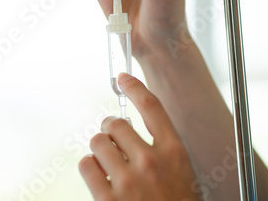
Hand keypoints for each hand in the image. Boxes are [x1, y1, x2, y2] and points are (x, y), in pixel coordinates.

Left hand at [79, 73, 199, 200]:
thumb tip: (128, 132)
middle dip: (111, 128)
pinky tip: (99, 177)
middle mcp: (151, 162)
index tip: (123, 78)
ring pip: (97, 141)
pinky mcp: (109, 199)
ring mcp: (128, 181)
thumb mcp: (181, 174)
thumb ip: (160, 150)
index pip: (152, 107)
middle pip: (116, 123)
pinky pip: (86, 164)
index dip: (135, 88)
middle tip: (113, 139)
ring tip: (109, 163)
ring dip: (99, 149)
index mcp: (175, 153)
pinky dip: (89, 167)